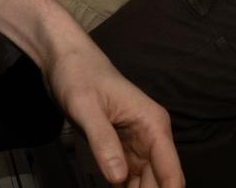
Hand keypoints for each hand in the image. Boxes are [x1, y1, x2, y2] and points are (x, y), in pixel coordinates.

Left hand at [42, 37, 182, 187]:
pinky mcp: (121, 149)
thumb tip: (118, 178)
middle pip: (159, 184)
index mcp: (153, 124)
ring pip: (144, 185)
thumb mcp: (86, 107)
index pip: (171, 172)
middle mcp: (151, 137)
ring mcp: (137, 145)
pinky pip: (128, 180)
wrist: (64, 60)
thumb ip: (103, 142)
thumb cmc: (78, 74)